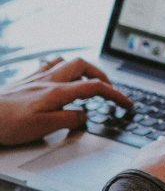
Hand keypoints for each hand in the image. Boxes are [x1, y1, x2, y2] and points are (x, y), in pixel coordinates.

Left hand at [0, 58, 132, 145]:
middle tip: (109, 90)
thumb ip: (68, 120)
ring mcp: (35, 78)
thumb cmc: (5, 124)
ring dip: (82, 69)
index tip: (126, 104)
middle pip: (84, 66)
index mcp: (57, 92)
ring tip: (87, 81)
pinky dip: (61, 68)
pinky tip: (58, 76)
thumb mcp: (42, 128)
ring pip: (66, 62)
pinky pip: (48, 65)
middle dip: (101, 76)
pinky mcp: (24, 81)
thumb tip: (84, 116)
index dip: (115, 95)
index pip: (95, 88)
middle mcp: (48, 80)